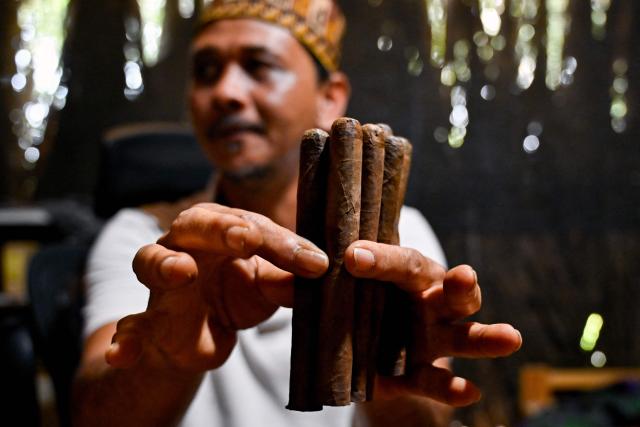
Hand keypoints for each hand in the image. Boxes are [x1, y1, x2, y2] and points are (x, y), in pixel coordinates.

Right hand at [106, 203, 328, 372]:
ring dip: (164, 264)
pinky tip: (123, 354)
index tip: (314, 263)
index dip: (281, 244)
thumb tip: (317, 270)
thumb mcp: (267, 286)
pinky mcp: (150, 321)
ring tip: (182, 272)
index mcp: (219, 230)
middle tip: (247, 237)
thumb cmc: (237, 293)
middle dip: (220, 228)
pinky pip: (131, 327)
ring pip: (149, 260)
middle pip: (194, 225)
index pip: (250, 227)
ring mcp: (162, 283)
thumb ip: (288, 278)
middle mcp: (185, 246)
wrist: (203, 333)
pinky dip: (125, 340)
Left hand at [344, 241, 521, 406]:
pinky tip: (469, 392)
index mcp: (408, 276)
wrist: (360, 354)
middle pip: (451, 291)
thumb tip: (290, 264)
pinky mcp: (423, 374)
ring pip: (464, 336)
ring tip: (510, 337)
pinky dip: (452, 389)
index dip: (382, 260)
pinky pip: (439, 382)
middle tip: (464, 276)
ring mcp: (433, 340)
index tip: (354, 256)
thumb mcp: (343, 291)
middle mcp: (429, 303)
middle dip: (459, 285)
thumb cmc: (356, 307)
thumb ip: (327, 282)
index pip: (403, 263)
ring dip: (485, 337)